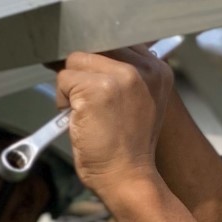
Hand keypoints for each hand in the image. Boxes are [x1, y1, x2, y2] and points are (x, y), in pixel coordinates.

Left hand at [56, 45, 173, 202]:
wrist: (128, 179)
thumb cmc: (128, 148)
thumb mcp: (140, 103)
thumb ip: (125, 77)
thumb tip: (88, 55)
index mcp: (157, 69)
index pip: (116, 42)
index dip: (98, 63)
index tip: (97, 87)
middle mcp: (142, 68)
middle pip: (94, 49)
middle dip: (84, 75)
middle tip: (93, 108)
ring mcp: (120, 77)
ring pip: (76, 62)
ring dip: (72, 89)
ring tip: (88, 115)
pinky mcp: (96, 89)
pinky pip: (63, 80)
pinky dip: (63, 102)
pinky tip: (80, 121)